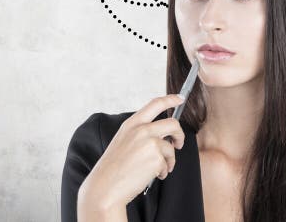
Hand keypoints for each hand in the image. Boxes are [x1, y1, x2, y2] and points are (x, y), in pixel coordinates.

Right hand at [77, 94, 185, 214]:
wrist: (105, 188)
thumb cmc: (113, 168)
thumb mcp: (123, 141)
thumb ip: (140, 133)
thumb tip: (163, 134)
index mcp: (131, 124)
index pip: (155, 104)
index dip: (171, 99)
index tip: (180, 98)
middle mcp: (141, 130)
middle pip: (173, 124)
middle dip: (180, 134)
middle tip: (178, 143)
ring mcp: (149, 143)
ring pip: (171, 147)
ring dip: (170, 160)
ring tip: (160, 169)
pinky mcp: (156, 158)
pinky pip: (168, 163)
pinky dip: (164, 171)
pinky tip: (154, 175)